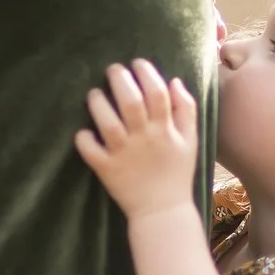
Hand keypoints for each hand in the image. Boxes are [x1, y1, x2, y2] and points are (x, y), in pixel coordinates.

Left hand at [76, 59, 199, 219]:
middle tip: (112, 69)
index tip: (137, 63)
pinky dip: (84, 139)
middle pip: (131, 103)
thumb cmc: (177, 173)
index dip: (147, 73)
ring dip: (99, 104)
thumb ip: (186, 110)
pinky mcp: (107, 170)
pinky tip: (83, 131)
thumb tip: (174, 81)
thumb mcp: (191, 141)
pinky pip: (91, 151)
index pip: (157, 93)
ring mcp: (124, 155)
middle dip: (120, 80)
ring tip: (94, 94)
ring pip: (108, 124)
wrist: (163, 211)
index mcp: (165, 130)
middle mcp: (144, 139)